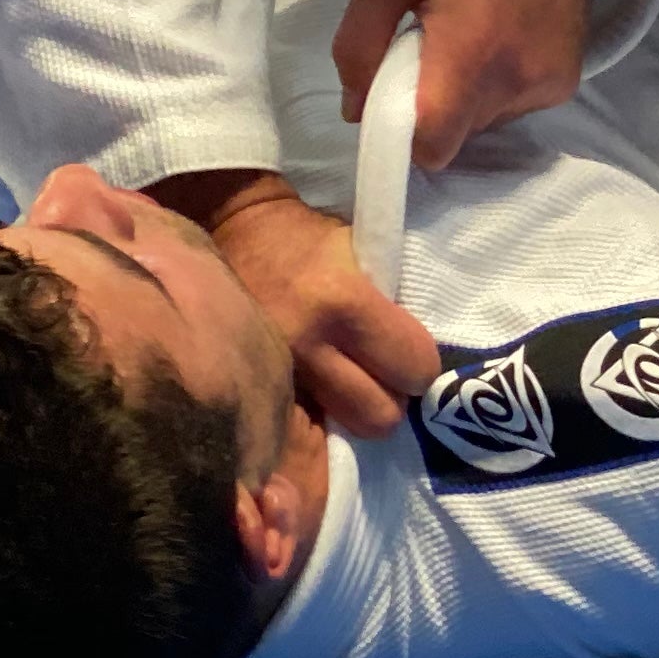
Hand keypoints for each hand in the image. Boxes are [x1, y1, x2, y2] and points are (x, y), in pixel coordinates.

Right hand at [178, 172, 439, 440]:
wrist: (234, 229)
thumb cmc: (308, 237)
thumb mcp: (364, 252)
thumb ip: (392, 306)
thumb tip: (424, 358)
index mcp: (342, 301)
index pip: (412, 366)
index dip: (419, 363)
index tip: (410, 350)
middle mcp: (307, 345)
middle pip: (379, 416)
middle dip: (392, 396)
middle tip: (384, 371)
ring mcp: (277, 371)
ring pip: (345, 429)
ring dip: (359, 408)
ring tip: (354, 378)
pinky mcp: (257, 385)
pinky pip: (308, 425)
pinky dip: (323, 411)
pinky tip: (323, 384)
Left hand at [332, 0, 624, 166]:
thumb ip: (360, 40)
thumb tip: (356, 107)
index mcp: (471, 49)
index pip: (432, 145)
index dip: (400, 136)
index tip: (388, 99)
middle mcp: (516, 79)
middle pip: (453, 137)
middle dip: (428, 107)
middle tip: (422, 46)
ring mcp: (548, 85)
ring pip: (481, 125)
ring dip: (461, 94)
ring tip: (465, 31)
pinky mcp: (567, 82)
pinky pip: (511, 107)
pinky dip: (492, 84)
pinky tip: (496, 33)